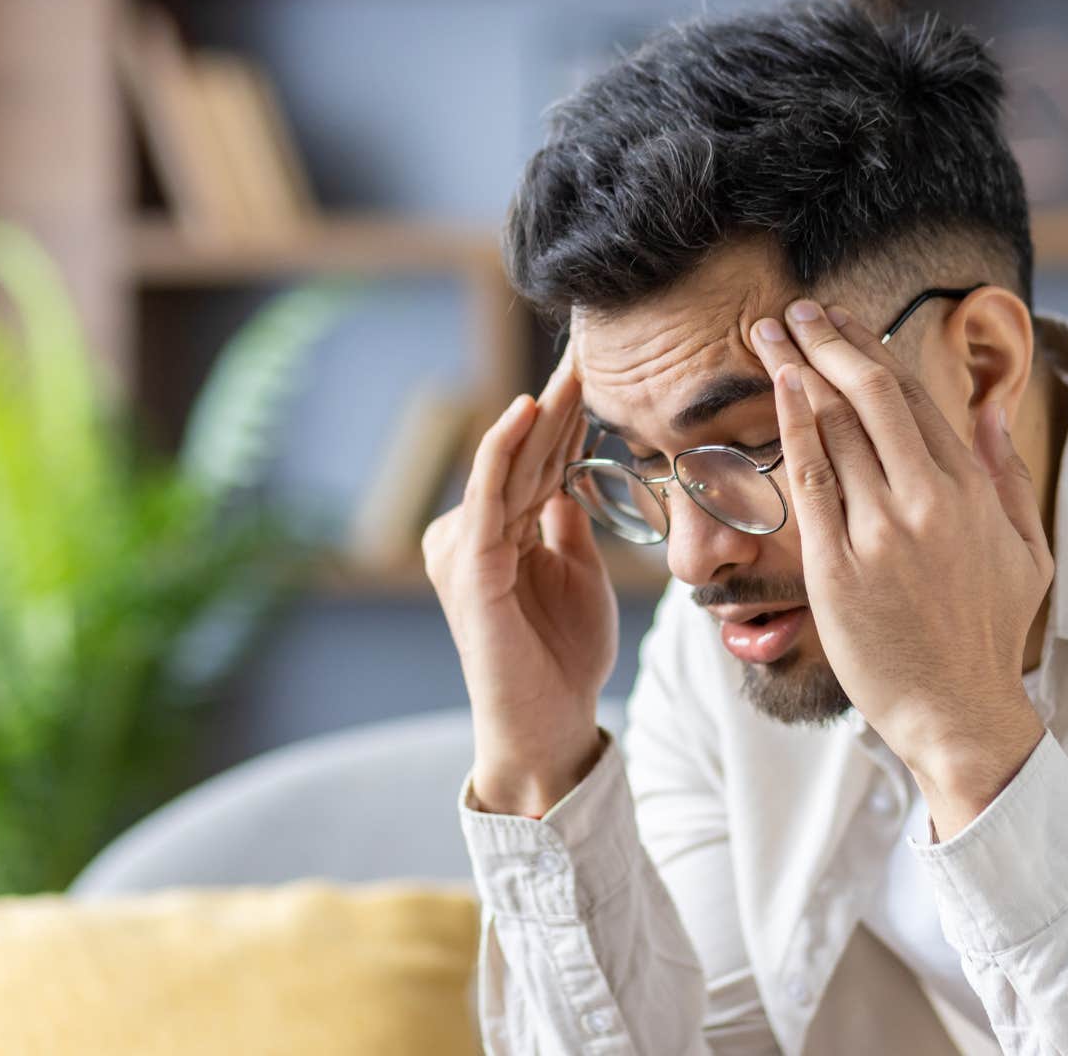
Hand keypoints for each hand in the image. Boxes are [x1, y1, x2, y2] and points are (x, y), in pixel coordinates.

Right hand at [423, 352, 614, 816]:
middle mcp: (474, 530)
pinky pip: (489, 491)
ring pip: (509, 460)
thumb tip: (570, 478)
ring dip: (542, 410)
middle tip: (593, 344)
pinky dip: (506, 448)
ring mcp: (466, 545)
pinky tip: (528, 409)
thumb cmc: (562, 655)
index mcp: (501, 531)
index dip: (568, 415)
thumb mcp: (577, 574)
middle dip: (559, 399)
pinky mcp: (470, 564)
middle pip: (524, 452)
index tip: (602, 369)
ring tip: (574, 364)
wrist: (548, 723)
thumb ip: (565, 524)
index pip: (537, 459)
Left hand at [751, 300, 1049, 832]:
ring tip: (768, 334)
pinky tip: (778, 386)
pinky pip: (811, 478)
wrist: (959, 714)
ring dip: (798, 367)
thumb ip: (1008, 475)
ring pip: (836, 425)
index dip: (870, 348)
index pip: (914, 397)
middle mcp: (928, 500)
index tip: (840, 322)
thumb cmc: (989, 637)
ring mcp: (882, 531)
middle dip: (827, 339)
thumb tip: (990, 409)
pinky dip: (793, 424)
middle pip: (870, 394)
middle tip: (794, 309)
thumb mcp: (1027, 550)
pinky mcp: (839, 566)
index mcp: (971, 491)